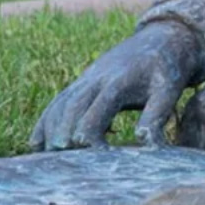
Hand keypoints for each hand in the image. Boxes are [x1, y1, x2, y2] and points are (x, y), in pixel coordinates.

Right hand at [29, 19, 201, 150]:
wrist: (163, 37)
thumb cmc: (167, 68)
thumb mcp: (168, 90)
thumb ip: (156, 116)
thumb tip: (145, 145)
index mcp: (118, 82)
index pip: (95, 112)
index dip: (90, 138)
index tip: (94, 162)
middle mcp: (97, 78)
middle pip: (72, 108)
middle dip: (64, 137)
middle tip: (61, 167)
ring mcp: (88, 78)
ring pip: (61, 104)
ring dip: (50, 131)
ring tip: (46, 160)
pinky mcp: (84, 81)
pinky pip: (60, 100)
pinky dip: (46, 120)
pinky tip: (36, 143)